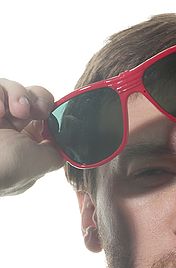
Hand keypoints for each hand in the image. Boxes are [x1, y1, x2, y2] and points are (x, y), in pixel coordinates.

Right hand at [0, 78, 63, 195]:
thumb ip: (56, 151)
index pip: (42, 117)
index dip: (48, 109)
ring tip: (15, 110)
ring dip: (18, 94)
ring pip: (11, 88)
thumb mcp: (42, 164)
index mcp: (26, 145)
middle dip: (37, 98)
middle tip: (36, 109)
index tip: (49, 112)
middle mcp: (9, 129)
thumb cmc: (8, 169)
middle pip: (30, 97)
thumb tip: (64, 142)